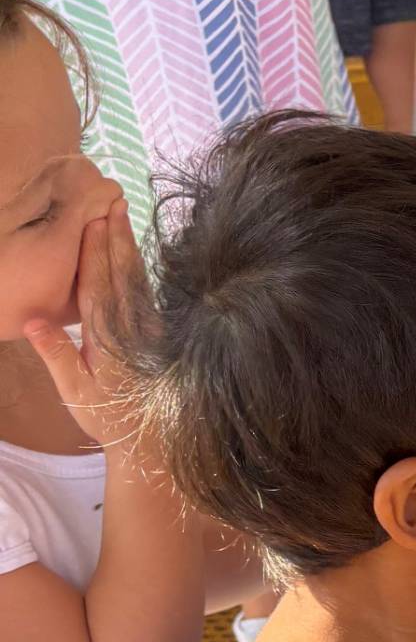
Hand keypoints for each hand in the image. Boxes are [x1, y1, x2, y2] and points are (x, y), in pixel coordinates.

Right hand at [23, 197, 143, 444]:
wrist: (152, 438)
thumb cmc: (106, 416)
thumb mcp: (74, 390)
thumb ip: (56, 355)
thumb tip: (32, 321)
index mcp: (107, 337)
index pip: (99, 286)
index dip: (95, 253)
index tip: (92, 222)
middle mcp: (131, 326)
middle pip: (122, 273)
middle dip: (116, 238)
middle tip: (112, 202)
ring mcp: (148, 328)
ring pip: (138, 279)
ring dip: (130, 246)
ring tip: (124, 217)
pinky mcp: (158, 333)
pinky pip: (148, 292)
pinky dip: (141, 268)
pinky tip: (137, 254)